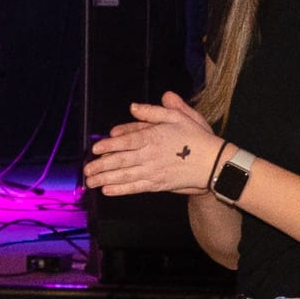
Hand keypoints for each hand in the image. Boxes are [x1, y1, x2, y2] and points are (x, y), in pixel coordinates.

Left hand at [82, 93, 220, 197]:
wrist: (214, 163)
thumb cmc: (197, 137)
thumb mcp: (179, 116)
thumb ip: (155, 111)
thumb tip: (133, 107)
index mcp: (154, 137)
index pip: (126, 141)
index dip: (108, 146)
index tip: (95, 149)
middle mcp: (150, 155)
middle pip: (120, 161)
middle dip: (100, 166)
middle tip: (86, 170)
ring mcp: (154, 172)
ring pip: (125, 176)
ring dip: (106, 179)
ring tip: (91, 182)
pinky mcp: (158, 184)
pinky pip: (136, 188)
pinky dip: (121, 190)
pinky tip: (108, 191)